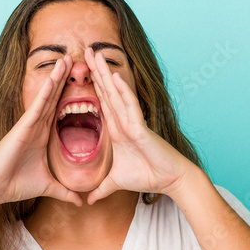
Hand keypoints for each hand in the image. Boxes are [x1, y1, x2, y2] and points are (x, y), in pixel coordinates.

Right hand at [0, 54, 83, 208]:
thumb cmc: (16, 185)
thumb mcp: (49, 187)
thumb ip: (65, 191)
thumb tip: (81, 202)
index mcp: (43, 135)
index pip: (59, 109)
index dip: (69, 93)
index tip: (83, 80)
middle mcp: (36, 126)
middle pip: (54, 97)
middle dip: (64, 77)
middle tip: (77, 57)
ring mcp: (29, 125)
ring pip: (46, 97)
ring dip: (56, 78)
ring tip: (67, 59)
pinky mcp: (21, 128)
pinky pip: (36, 107)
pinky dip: (45, 93)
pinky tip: (53, 79)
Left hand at [83, 46, 193, 204]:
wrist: (169, 181)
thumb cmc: (147, 177)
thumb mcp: (116, 182)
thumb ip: (102, 188)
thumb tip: (89, 200)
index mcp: (117, 129)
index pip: (101, 103)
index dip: (92, 86)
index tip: (79, 71)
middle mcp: (124, 121)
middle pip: (107, 92)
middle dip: (97, 71)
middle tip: (85, 50)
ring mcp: (133, 122)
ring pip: (117, 94)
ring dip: (106, 74)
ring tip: (96, 54)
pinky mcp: (141, 129)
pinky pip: (130, 108)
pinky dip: (123, 93)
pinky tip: (115, 77)